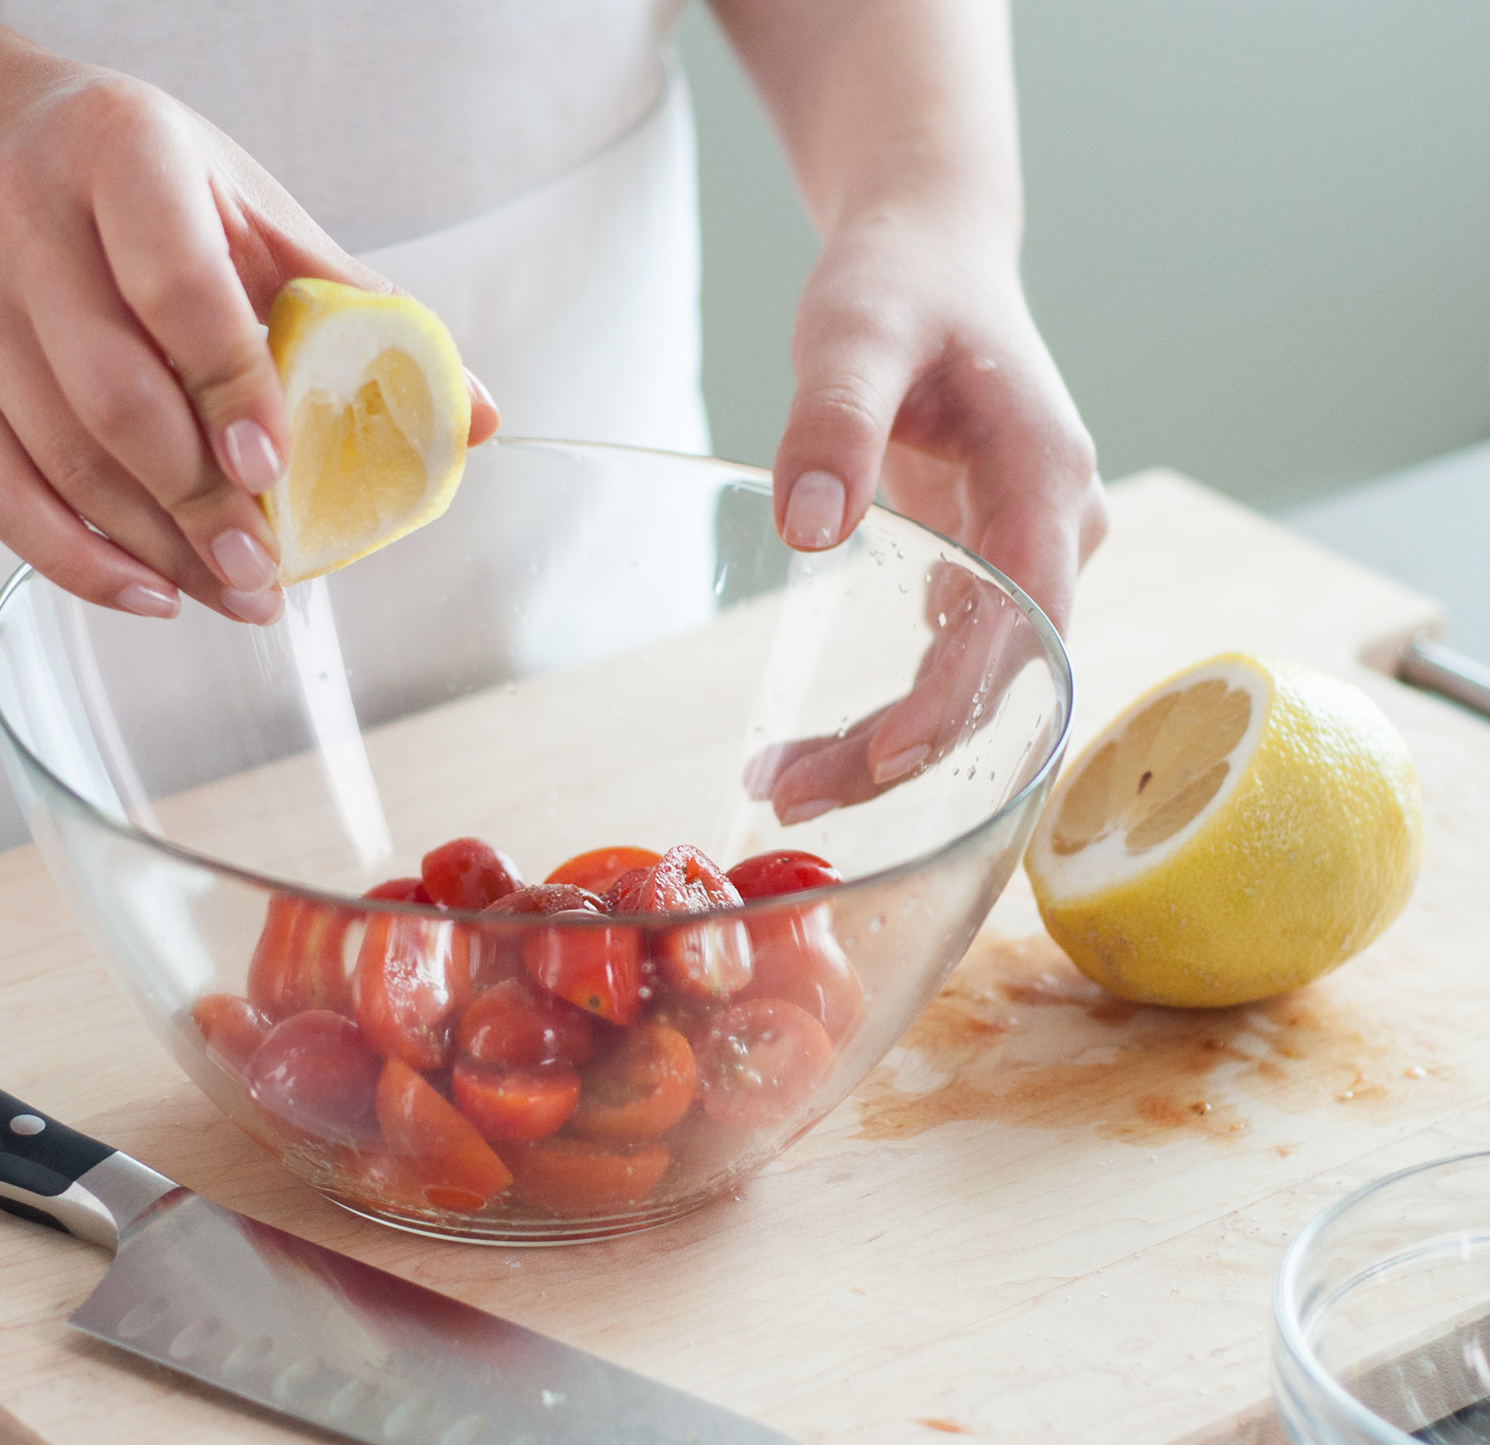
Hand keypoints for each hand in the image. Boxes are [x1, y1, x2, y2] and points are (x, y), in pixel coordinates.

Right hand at [0, 65, 497, 623]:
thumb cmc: (125, 174)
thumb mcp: (239, 200)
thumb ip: (348, 301)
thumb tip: (470, 414)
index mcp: (119, 152)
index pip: (177, 288)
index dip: (232, 390)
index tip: (276, 470)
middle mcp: (22, 220)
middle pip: (111, 396)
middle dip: (197, 501)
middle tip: (265, 566)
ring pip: (59, 458)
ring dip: (153, 548)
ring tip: (232, 593)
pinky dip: (73, 560)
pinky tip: (147, 592)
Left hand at [748, 219, 1104, 822]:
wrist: (930, 252)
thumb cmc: (899, 282)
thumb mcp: (854, 330)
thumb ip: (834, 418)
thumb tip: (812, 531)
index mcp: (1046, 475)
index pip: (1024, 617)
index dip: (959, 701)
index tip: (881, 762)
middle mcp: (1057, 527)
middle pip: (999, 673)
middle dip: (902, 749)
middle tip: (787, 796)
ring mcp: (1029, 551)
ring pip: (974, 679)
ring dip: (888, 743)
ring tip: (782, 784)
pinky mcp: (989, 563)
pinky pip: (951, 657)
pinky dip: (889, 709)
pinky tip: (814, 749)